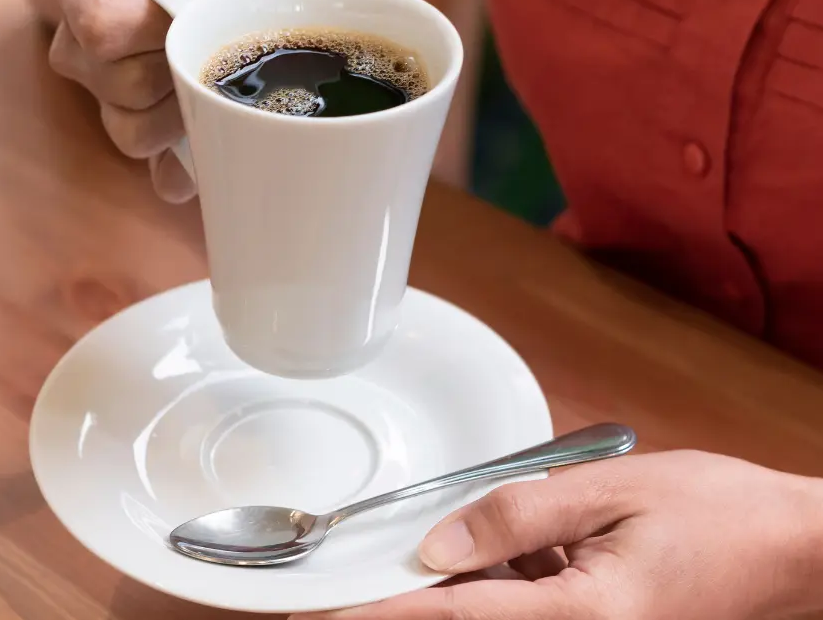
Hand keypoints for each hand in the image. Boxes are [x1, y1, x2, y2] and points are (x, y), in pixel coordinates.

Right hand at [49, 0, 240, 201]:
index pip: (100, 28)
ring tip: (216, 73)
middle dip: (180, 66)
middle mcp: (80, 50)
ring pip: (134, 133)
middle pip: (124, 87)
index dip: (151, 26)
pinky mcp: (142, 124)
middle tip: (214, 33)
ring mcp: (106, 94)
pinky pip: (155, 168)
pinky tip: (216, 152)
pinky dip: (185, 169)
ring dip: (186, 114)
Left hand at [294, 451, 822, 619]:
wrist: (792, 551)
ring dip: (451, 588)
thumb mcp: (610, 495)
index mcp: (584, 617)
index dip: (380, 614)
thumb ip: (517, 516)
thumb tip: (438, 545)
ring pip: (492, 616)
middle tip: (347, 580)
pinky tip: (495, 545)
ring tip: (421, 552)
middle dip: (407, 602)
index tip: (325, 607)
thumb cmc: (718, 516)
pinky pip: (525, 609)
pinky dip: (500, 580)